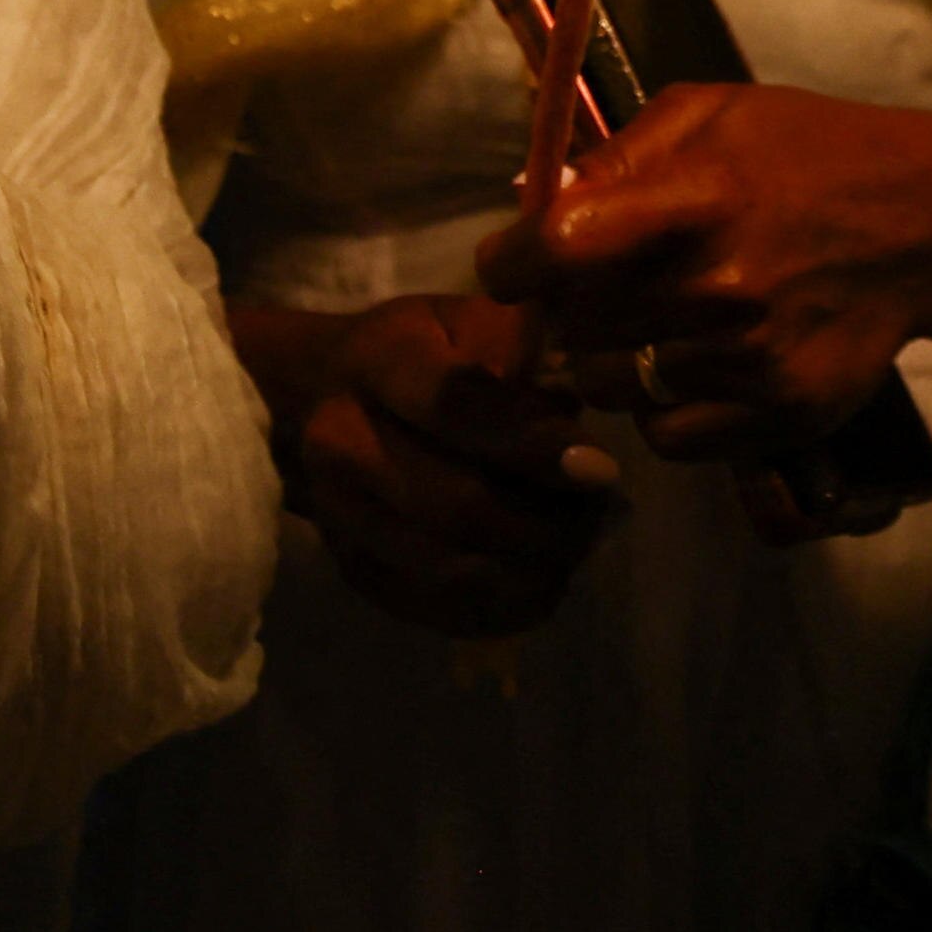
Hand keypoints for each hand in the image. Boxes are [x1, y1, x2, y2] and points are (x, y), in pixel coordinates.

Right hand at [236, 296, 621, 637]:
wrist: (329, 393)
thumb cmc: (425, 349)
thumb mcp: (475, 319)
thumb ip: (524, 360)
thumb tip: (569, 432)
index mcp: (378, 363)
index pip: (457, 409)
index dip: (535, 446)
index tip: (602, 470)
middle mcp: (342, 445)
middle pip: (455, 506)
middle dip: (546, 523)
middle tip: (598, 515)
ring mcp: (341, 517)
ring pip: (450, 571)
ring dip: (531, 570)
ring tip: (575, 546)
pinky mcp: (354, 571)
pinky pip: (439, 611)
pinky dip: (505, 608)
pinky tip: (543, 578)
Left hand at [471, 83, 931, 467]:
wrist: (925, 226)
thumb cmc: (804, 154)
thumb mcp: (709, 115)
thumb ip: (614, 158)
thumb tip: (531, 212)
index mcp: (695, 198)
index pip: (558, 249)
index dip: (512, 266)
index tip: (508, 269)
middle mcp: (720, 286)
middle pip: (574, 329)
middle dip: (568, 310)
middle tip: (596, 288)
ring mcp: (751, 361)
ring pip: (611, 388)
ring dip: (612, 360)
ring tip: (654, 321)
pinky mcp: (776, 416)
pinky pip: (667, 436)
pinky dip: (664, 407)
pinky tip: (696, 363)